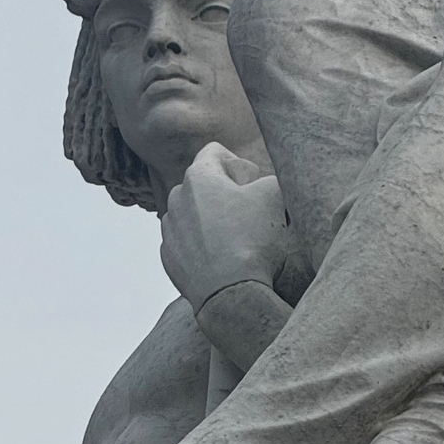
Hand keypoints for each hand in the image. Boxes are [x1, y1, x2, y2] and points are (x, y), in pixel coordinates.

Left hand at [160, 142, 288, 307]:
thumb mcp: (275, 195)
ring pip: (193, 212)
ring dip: (212, 218)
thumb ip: (269, 179)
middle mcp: (176, 198)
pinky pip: (187, 241)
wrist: (229, 291)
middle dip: (224, 192)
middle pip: (202, 183)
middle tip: (247, 211)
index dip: (238, 163)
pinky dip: (203, 243)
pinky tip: (223, 257)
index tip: (251, 184)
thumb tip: (265, 185)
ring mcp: (169, 229)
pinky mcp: (169, 257)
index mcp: (198, 177)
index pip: (215, 151)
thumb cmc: (252, 238)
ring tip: (236, 237)